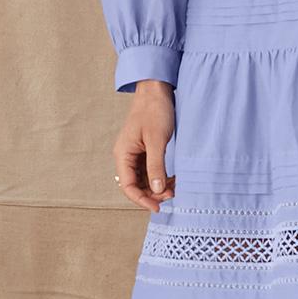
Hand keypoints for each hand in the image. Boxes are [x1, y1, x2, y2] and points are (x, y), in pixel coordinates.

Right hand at [114, 79, 175, 209]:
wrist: (157, 90)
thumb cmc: (154, 111)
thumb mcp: (157, 140)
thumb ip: (156, 166)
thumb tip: (156, 190)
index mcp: (123, 154)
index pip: (128, 186)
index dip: (141, 200)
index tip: (158, 207)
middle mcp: (126, 156)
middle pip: (135, 185)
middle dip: (152, 194)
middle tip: (171, 195)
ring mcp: (135, 154)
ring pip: (143, 180)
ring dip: (157, 187)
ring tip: (174, 187)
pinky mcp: (144, 150)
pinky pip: (149, 171)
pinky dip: (160, 177)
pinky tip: (172, 179)